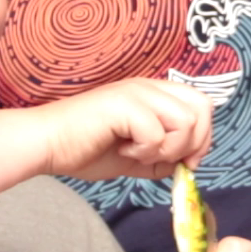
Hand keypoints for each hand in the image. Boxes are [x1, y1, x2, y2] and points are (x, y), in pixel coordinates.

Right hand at [35, 78, 211, 181]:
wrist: (48, 145)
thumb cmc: (85, 148)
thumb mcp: (136, 156)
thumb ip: (163, 156)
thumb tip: (187, 164)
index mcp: (154, 94)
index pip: (202, 105)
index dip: (203, 137)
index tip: (183, 162)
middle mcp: (149, 87)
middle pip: (202, 108)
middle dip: (192, 143)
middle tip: (164, 158)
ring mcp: (137, 92)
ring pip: (185, 121)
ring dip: (168, 147)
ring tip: (139, 153)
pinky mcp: (123, 104)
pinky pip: (157, 133)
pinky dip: (145, 151)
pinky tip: (123, 149)